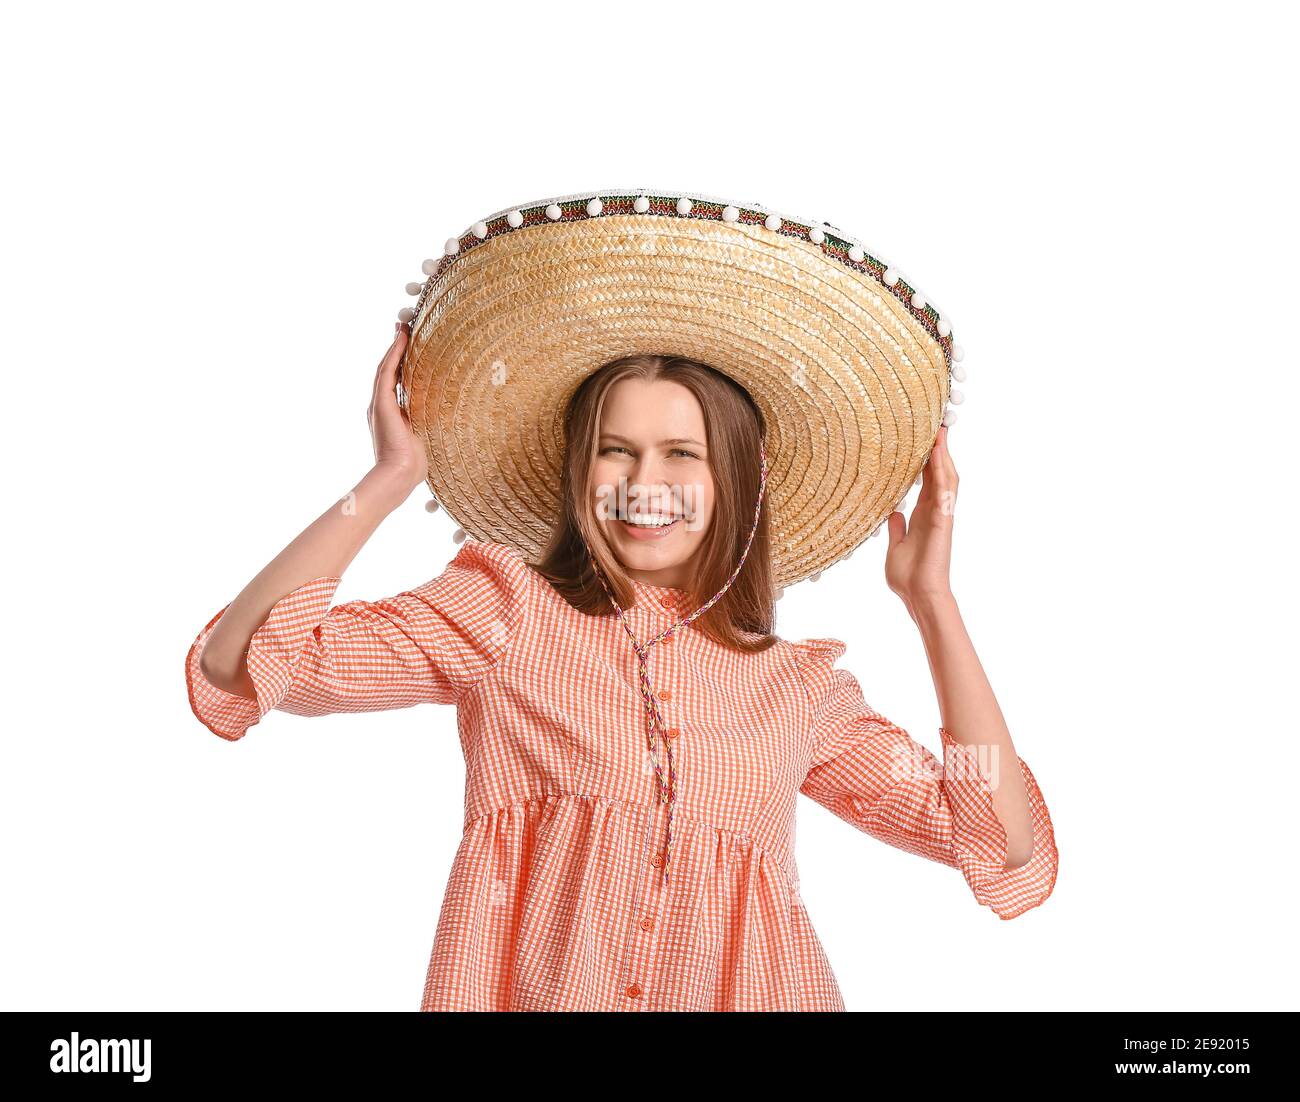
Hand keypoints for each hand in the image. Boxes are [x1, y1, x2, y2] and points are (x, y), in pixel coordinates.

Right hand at [368, 323, 426, 490]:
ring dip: (394, 346)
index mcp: (390, 412)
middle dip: (396, 348)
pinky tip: (401, 340)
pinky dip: (393, 355)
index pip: (395, 380)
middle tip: (404, 327)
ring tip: (403, 328)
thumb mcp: (424, 436)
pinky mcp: (380, 403)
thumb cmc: (414, 462)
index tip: (409, 342)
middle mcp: (381, 405)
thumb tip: (446, 416)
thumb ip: (427, 423)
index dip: (401, 360)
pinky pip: (386, 373)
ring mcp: (378, 403)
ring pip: (385, 367)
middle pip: (388, 369)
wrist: (399, 473)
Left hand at [885, 425, 956, 612]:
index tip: (923, 437)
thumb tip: (894, 513)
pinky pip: (944, 492)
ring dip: (944, 454)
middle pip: (939, 473)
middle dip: (939, 449)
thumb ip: (897, 528)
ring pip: (946, 477)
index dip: (927, 458)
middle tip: (937, 423)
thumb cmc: (908, 576)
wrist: (918, 595)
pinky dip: (942, 472)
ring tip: (940, 430)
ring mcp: (941, 515)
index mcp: (923, 514)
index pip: (926, 480)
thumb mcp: (896, 546)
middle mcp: (934, 511)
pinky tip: (938, 454)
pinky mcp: (943, 521)